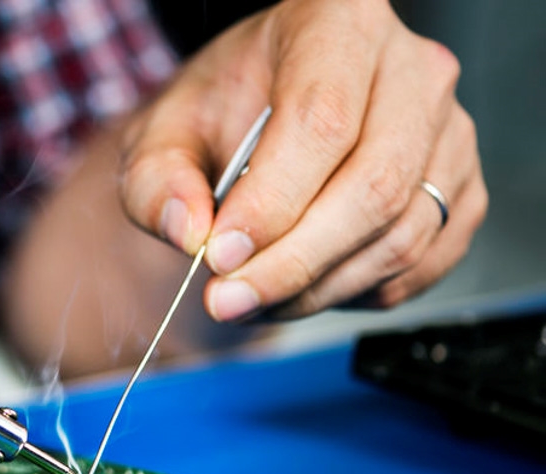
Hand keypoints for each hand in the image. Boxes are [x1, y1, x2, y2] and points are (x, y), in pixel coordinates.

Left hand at [119, 0, 486, 321]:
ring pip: (401, 237)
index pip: (321, 121)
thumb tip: (190, 232)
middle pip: (373, 187)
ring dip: (317, 289)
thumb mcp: (164, 134)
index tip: (219, 255)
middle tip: (228, 301)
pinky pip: (420, 265)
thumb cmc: (222, 112)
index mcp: (339, 23)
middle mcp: (413, 71)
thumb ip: (157, 182)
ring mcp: (449, 133)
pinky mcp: (462, 191)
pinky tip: (304, 288)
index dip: (270, 203)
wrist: (264, 115)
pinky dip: (355, 293)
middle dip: (292, 264)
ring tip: (252, 299)